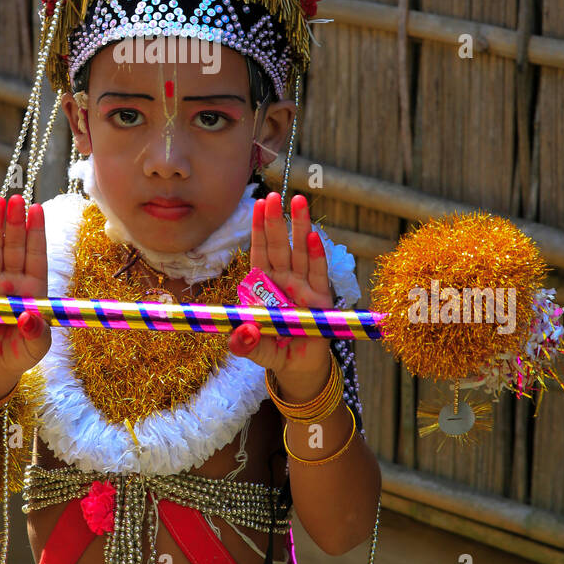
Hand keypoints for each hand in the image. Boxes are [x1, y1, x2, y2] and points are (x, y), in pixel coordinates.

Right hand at [0, 195, 50, 388]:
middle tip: (16, 197)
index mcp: (33, 288)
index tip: (38, 208)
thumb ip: (36, 332)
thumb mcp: (36, 345)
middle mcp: (12, 281)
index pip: (36, 254)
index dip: (36, 232)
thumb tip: (31, 317)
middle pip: (14, 246)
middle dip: (15, 221)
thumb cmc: (20, 353)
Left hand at [228, 193, 333, 398]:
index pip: (259, 252)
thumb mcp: (253, 348)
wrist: (298, 368)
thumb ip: (244, 342)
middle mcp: (283, 280)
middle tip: (274, 195)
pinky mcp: (321, 300)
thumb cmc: (272, 350)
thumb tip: (242, 332)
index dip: (258, 229)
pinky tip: (314, 235)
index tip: (257, 205)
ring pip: (300, 252)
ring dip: (299, 227)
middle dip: (276, 220)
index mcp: (264, 285)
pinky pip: (318, 273)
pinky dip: (317, 254)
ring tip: (299, 201)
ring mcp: (303, 287)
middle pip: (279, 246)